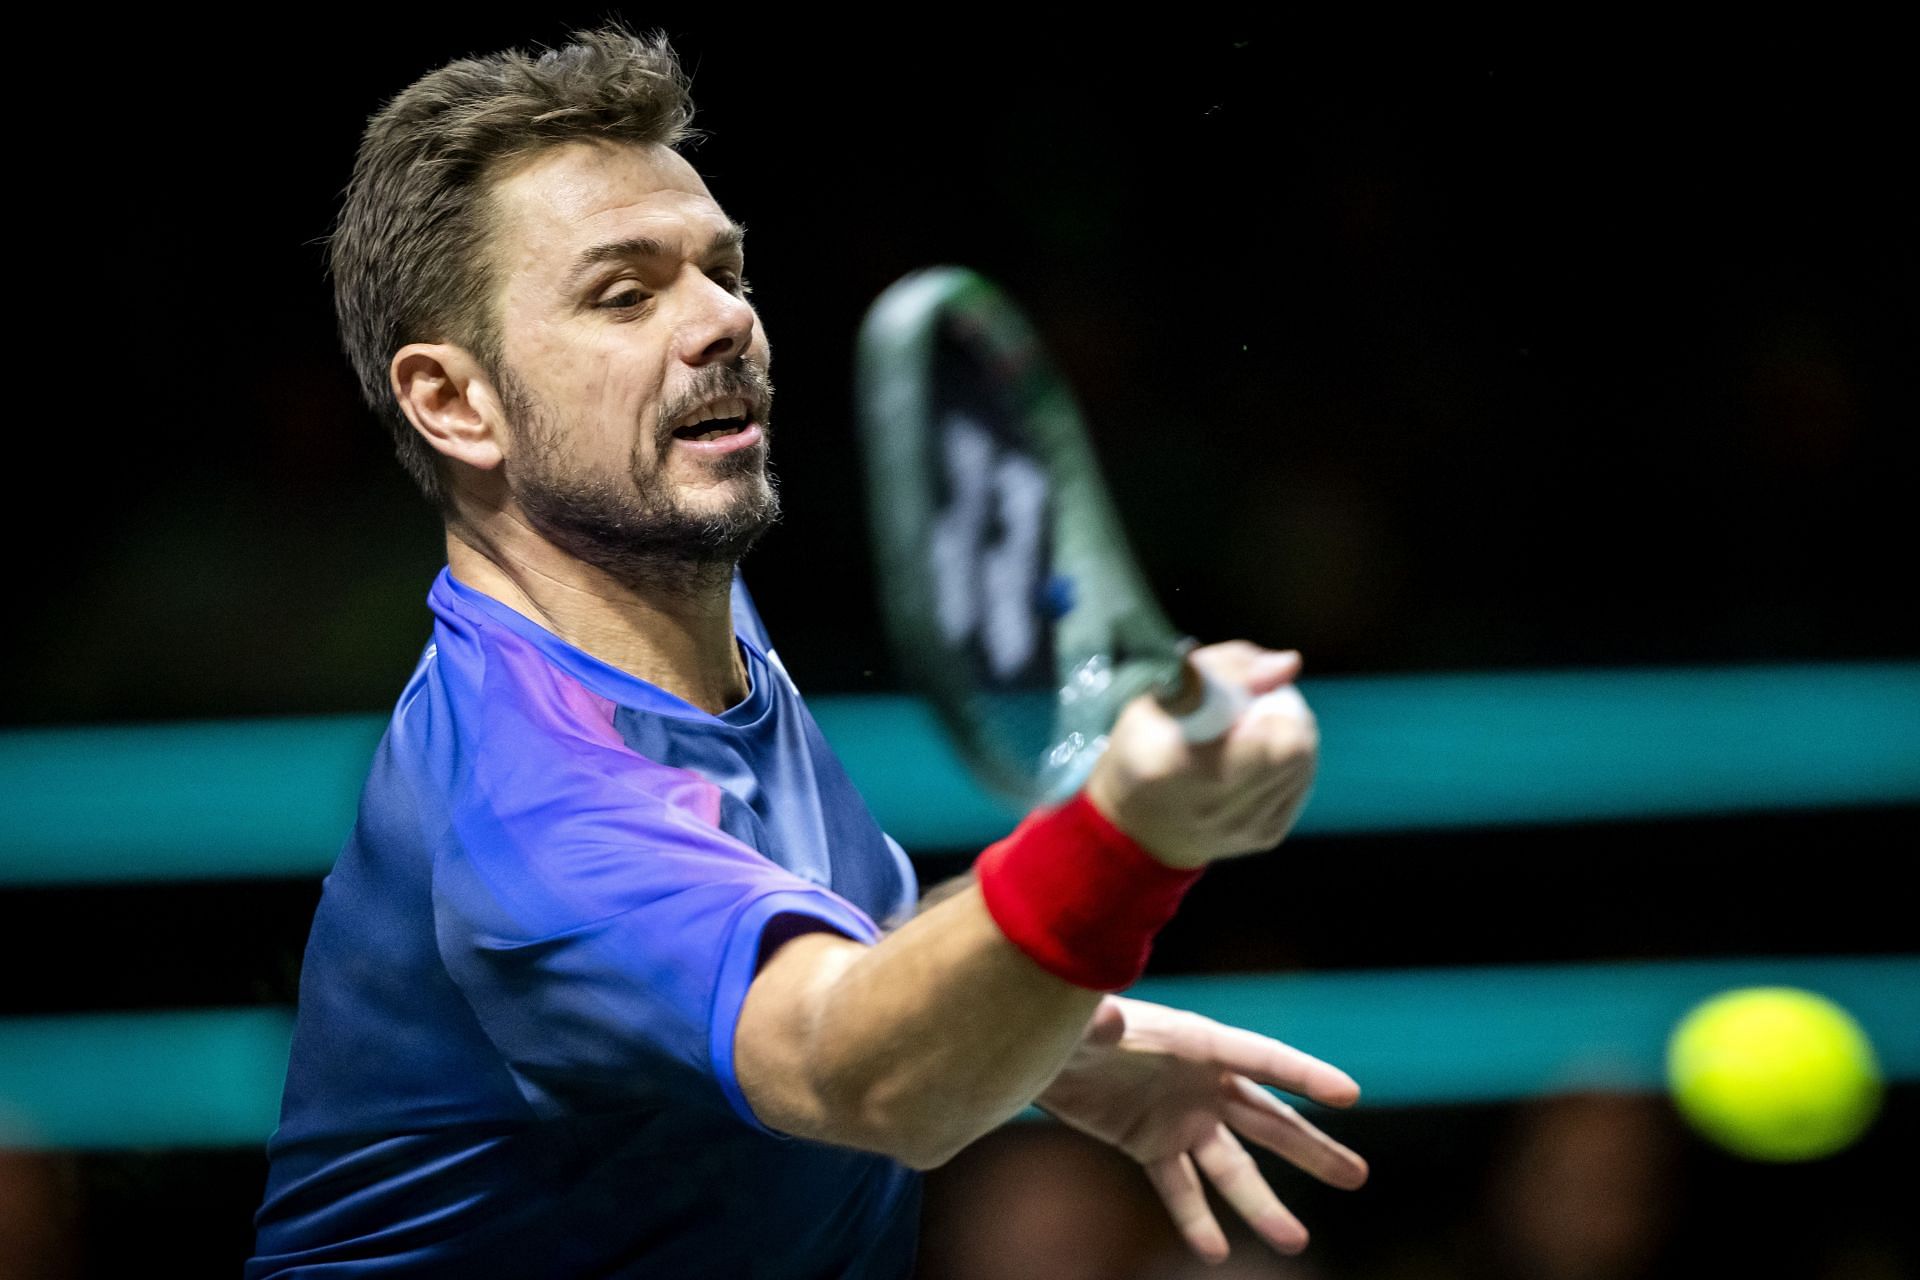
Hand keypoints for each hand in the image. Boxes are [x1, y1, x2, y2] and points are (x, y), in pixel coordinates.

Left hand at [1035, 995, 1366, 1263]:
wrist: (1035, 1045)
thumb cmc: (1065, 1018)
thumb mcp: (1082, 1021)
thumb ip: (1097, 1024)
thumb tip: (1104, 1018)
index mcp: (1196, 1041)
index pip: (1261, 1058)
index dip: (1303, 1074)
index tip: (1349, 1095)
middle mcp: (1200, 1081)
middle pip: (1267, 1118)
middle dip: (1311, 1148)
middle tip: (1357, 1176)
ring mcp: (1180, 1115)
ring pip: (1232, 1165)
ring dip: (1261, 1203)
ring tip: (1295, 1242)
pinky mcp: (1151, 1143)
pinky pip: (1180, 1187)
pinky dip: (1195, 1218)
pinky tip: (1214, 1251)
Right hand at [1087, 642, 1317, 867]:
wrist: (1138, 826)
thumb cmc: (1143, 747)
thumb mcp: (1162, 693)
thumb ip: (1227, 668)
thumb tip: (1288, 665)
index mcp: (1175, 768)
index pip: (1263, 736)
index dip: (1264, 707)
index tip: (1242, 699)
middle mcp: (1214, 807)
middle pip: (1293, 748)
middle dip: (1284, 715)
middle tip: (1254, 710)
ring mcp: (1245, 829)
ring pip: (1303, 763)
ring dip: (1287, 737)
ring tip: (1252, 733)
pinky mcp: (1267, 836)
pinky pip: (1301, 784)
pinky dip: (1287, 763)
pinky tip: (1257, 759)